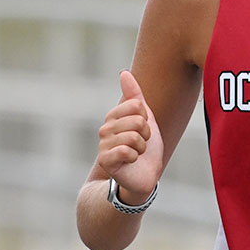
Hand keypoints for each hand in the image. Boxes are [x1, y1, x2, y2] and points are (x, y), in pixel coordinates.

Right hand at [96, 70, 162, 203]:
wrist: (143, 176)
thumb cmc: (144, 147)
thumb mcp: (145, 118)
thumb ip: (135, 96)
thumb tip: (124, 72)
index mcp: (113, 117)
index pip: (136, 105)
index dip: (147, 119)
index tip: (143, 130)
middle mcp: (105, 129)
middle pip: (137, 121)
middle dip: (146, 135)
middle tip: (141, 145)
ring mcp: (103, 145)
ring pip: (133, 137)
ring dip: (142, 147)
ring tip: (136, 153)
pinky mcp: (105, 160)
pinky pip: (126, 150)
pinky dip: (135, 157)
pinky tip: (130, 161)